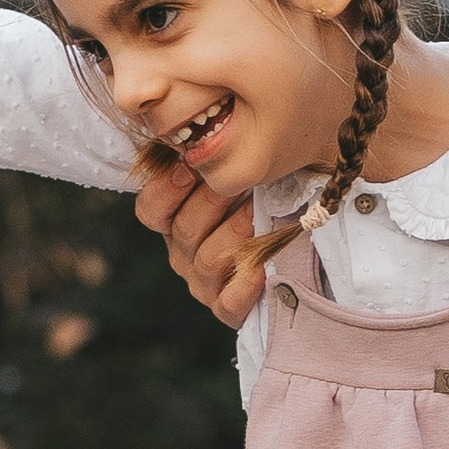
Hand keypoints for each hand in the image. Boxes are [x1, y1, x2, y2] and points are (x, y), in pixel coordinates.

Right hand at [134, 152, 270, 327]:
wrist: (299, 252)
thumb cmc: (265, 200)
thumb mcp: (241, 176)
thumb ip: (219, 162)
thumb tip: (208, 139)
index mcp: (175, 221)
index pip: (150, 210)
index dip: (164, 190)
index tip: (187, 168)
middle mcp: (183, 253)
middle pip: (183, 230)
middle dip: (211, 201)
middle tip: (236, 180)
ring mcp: (204, 283)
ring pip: (207, 259)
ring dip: (234, 233)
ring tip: (256, 214)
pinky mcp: (228, 309)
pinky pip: (227, 304)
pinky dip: (243, 287)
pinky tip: (260, 270)